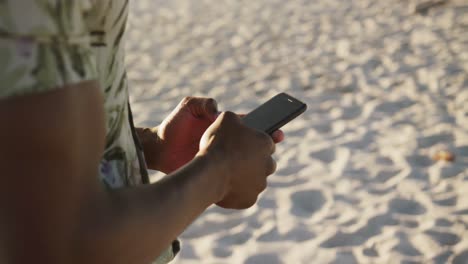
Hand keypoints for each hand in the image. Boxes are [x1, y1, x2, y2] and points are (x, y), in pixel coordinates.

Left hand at [144, 97, 283, 173]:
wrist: (159, 149)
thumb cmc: (173, 126)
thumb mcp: (187, 107)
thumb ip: (203, 102)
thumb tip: (218, 108)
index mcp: (224, 127)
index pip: (249, 126)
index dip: (264, 128)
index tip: (276, 131)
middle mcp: (227, 143)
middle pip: (252, 145)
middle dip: (266, 146)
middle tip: (274, 145)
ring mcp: (222, 158)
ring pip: (246, 161)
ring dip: (256, 162)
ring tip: (262, 161)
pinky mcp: (215, 171)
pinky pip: (233, 174)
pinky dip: (242, 176)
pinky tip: (246, 176)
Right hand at [198, 112, 276, 208]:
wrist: (209, 173)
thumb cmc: (218, 144)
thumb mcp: (225, 119)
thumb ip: (235, 118)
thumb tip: (235, 119)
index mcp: (265, 143)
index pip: (267, 142)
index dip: (255, 143)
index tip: (247, 144)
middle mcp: (268, 164)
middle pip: (266, 163)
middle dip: (255, 161)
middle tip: (237, 159)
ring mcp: (259, 184)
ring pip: (256, 180)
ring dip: (246, 177)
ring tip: (228, 173)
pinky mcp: (250, 200)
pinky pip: (245, 195)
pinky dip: (237, 192)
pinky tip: (225, 186)